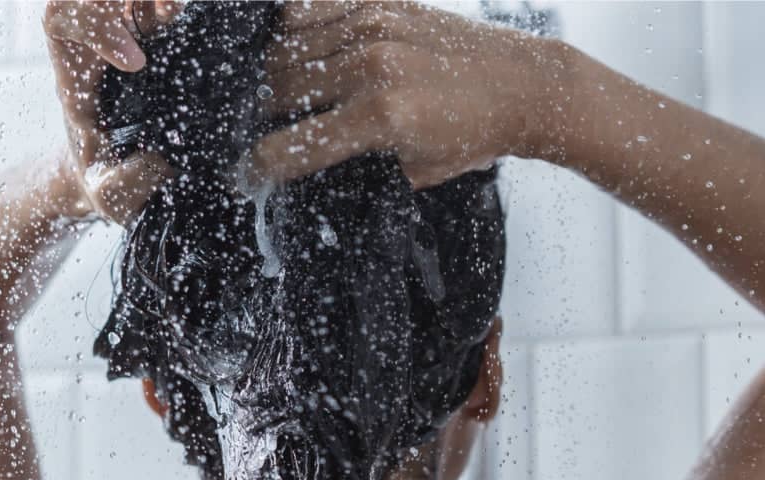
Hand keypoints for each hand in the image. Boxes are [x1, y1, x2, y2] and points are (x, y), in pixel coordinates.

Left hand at [43, 0, 180, 223]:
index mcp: (75, 77)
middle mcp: (94, 49)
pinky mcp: (149, 42)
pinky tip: (184, 15)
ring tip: (176, 9)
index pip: (60, 18)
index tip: (136, 64)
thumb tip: (163, 159)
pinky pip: (151, 5)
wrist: (117, 179)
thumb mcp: (112, 194)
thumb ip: (130, 181)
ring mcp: (121, 39)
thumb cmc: (108, 184)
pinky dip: (167, 5)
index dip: (94, 24)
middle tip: (167, 10)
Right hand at [252, 0, 566, 189]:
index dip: (259, 167)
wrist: (520, 86)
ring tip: (266, 96)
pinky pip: (311, 8)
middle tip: (251, 132)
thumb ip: (361, 168)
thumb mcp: (414, 173)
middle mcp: (370, 64)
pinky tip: (287, 50)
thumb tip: (314, 169)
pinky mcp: (379, 1)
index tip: (243, 176)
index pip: (294, 146)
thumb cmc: (471, 136)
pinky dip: (290, 30)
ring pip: (287, 47)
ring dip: (270, 75)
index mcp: (379, 116)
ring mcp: (372, 25)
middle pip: (279, 90)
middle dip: (258, 117)